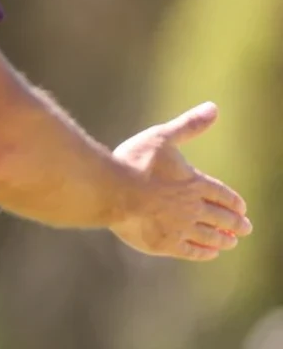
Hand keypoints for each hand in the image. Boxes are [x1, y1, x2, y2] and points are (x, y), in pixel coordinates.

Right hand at [109, 102, 252, 260]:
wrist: (113, 191)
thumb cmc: (134, 162)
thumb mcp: (162, 137)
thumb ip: (188, 126)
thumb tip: (213, 108)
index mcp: (194, 182)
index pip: (222, 194)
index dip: (233, 201)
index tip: (242, 208)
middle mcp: (193, 207)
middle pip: (221, 217)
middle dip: (235, 223)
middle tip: (246, 228)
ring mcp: (181, 227)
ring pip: (210, 236)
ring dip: (223, 239)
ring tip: (231, 242)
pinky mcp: (166, 243)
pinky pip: (192, 251)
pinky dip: (204, 252)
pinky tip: (209, 253)